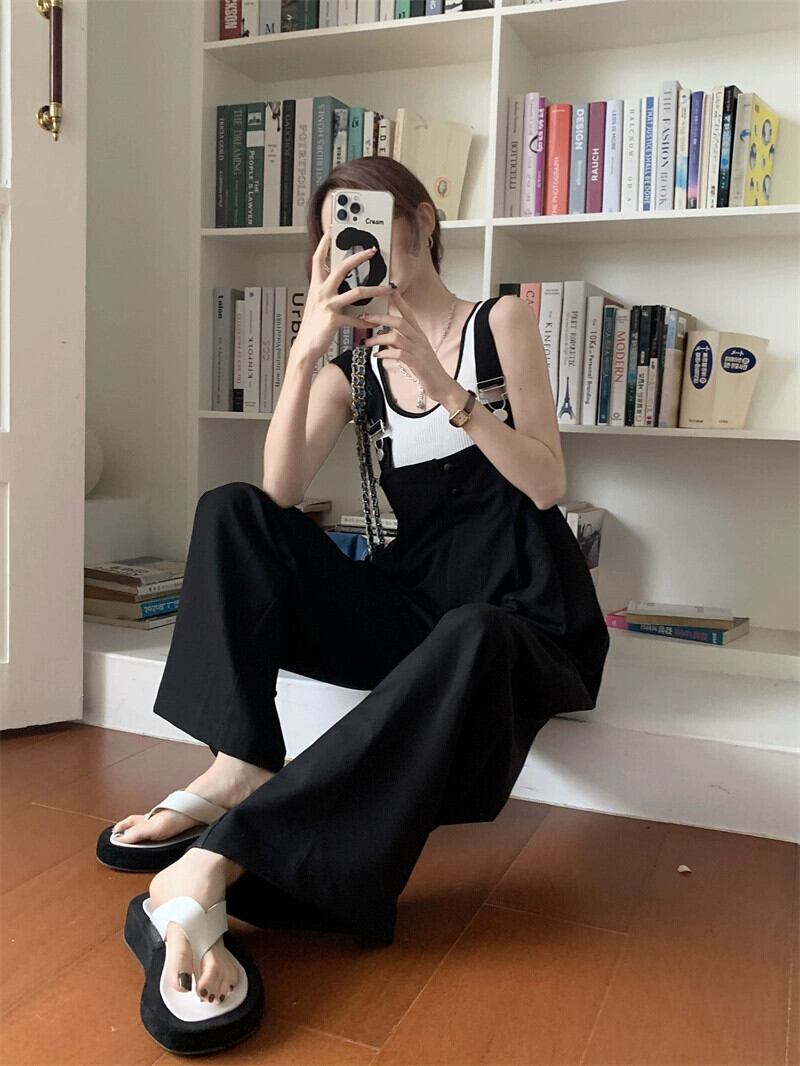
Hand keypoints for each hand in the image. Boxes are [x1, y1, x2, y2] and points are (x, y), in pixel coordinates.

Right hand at [292, 230, 393, 362]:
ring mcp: (328, 305)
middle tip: (371, 251)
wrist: (305, 346)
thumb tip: (340, 283)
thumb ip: (326, 291)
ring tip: (388, 288)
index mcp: (316, 286)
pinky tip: (374, 322)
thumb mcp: (316, 303)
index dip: (323, 244)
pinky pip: (356, 318)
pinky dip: (367, 321)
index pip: (318, 259)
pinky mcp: (334, 320)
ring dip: (376, 290)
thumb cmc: (312, 326)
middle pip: (341, 268)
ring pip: (356, 292)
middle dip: (358, 257)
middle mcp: (321, 292)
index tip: (331, 231)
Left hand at [359, 290, 456, 404]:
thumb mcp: (416, 352)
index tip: (389, 290)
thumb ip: (402, 343)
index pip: (409, 314)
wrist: (442, 386)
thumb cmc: (427, 370)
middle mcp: (419, 340)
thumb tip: (385, 337)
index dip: (399, 302)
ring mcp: (418, 351)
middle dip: (381, 318)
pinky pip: (399, 354)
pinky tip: (377, 355)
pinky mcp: (417, 363)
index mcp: (419, 335)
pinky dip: (386, 353)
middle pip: (399, 322)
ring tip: (366, 342)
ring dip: (378, 339)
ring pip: (396, 338)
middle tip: (365, 318)